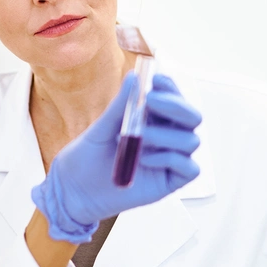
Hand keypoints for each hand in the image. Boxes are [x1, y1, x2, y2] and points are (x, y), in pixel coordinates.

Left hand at [31, 72, 201, 242]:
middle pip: (192, 117)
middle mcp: (165, 137)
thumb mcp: (102, 128)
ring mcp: (168, 160)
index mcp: (152, 120)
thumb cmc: (87, 156)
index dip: (171, 88)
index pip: (174, 99)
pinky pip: (189, 168)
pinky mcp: (168, 182)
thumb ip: (121, 105)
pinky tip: (145, 159)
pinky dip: (171, 158)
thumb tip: (134, 76)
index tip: (157, 80)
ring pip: (191, 141)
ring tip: (140, 137)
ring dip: (166, 134)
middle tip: (151, 101)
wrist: (75, 190)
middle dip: (177, 106)